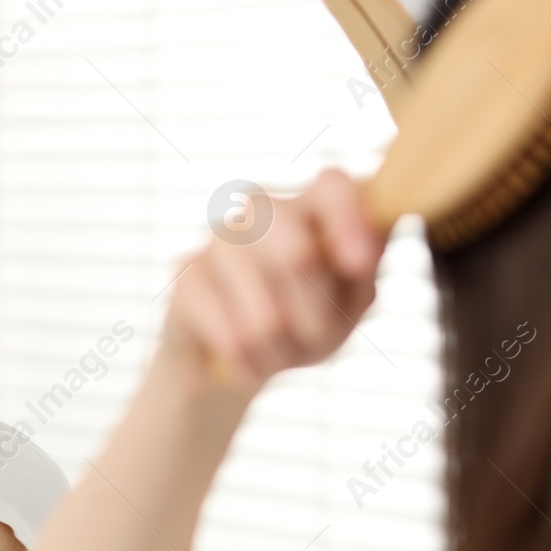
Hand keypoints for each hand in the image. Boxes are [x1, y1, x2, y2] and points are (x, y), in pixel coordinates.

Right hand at [161, 168, 386, 393]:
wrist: (236, 359)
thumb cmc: (302, 326)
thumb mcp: (345, 308)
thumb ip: (360, 275)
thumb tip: (366, 251)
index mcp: (312, 207)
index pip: (332, 186)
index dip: (349, 221)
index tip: (361, 264)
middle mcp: (263, 209)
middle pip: (296, 251)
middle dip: (314, 315)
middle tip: (317, 341)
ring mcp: (219, 237)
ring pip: (261, 305)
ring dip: (277, 347)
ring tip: (277, 359)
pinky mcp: (184, 272)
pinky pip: (225, 325)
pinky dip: (245, 357)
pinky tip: (246, 364)